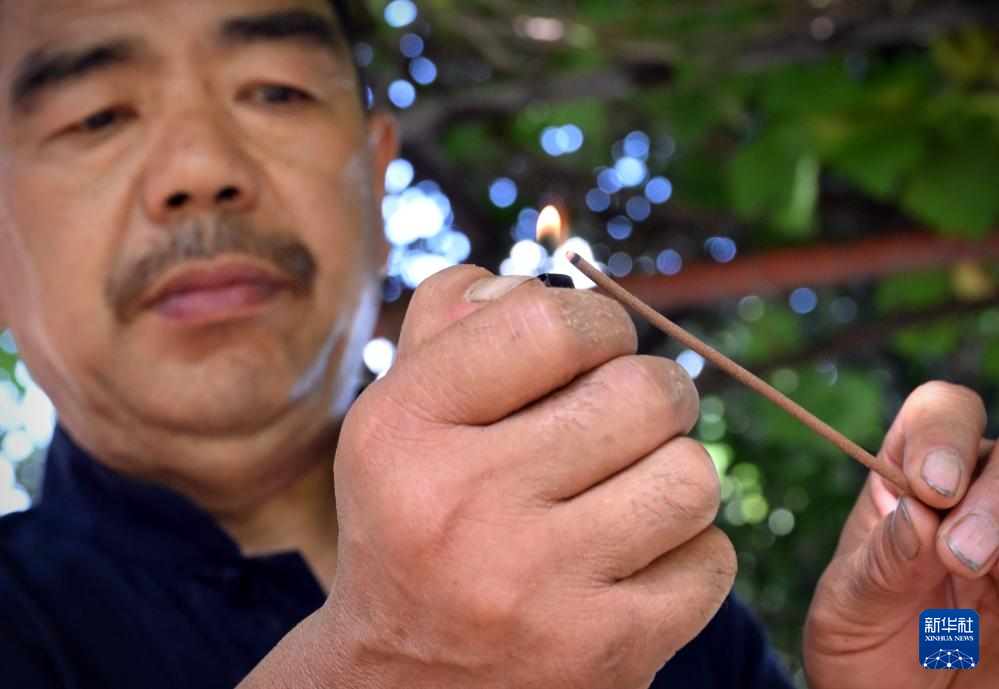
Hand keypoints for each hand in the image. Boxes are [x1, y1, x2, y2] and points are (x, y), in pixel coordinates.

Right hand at [321, 266, 734, 688]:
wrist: (403, 679)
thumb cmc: (413, 516)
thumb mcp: (398, 413)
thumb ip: (454, 318)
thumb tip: (546, 273)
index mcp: (404, 429)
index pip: (552, 323)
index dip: (599, 321)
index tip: (595, 347)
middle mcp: (463, 507)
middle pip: (644, 393)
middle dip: (654, 392)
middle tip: (629, 416)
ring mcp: (537, 589)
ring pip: (693, 476)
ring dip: (673, 472)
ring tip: (630, 489)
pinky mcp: (605, 655)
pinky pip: (711, 562)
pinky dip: (687, 552)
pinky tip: (634, 561)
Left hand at [805, 381, 996, 687]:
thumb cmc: (861, 650)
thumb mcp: (848, 610)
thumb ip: (880, 566)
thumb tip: (919, 517)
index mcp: (910, 480)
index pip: (937, 414)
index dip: (943, 436)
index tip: (934, 490)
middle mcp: (975, 497)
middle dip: (992, 500)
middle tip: (961, 557)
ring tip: (985, 579)